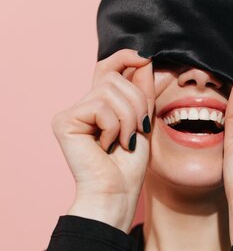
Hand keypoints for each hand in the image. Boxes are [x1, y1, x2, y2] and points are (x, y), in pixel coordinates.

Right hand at [51, 49, 154, 232]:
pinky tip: (107, 145)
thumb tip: (150, 61)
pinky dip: (113, 127)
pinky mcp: (64, 121)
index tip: (145, 57)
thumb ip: (144, 92)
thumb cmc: (129, 167)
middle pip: (115, 78)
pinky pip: (100, 106)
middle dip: (137, 102)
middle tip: (137, 130)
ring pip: (110, 90)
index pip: (109, 68)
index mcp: (100, 105)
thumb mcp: (142, 123)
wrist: (117, 193)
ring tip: (123, 142)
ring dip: (128, 118)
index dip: (125, 57)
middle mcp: (82, 105)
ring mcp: (71, 113)